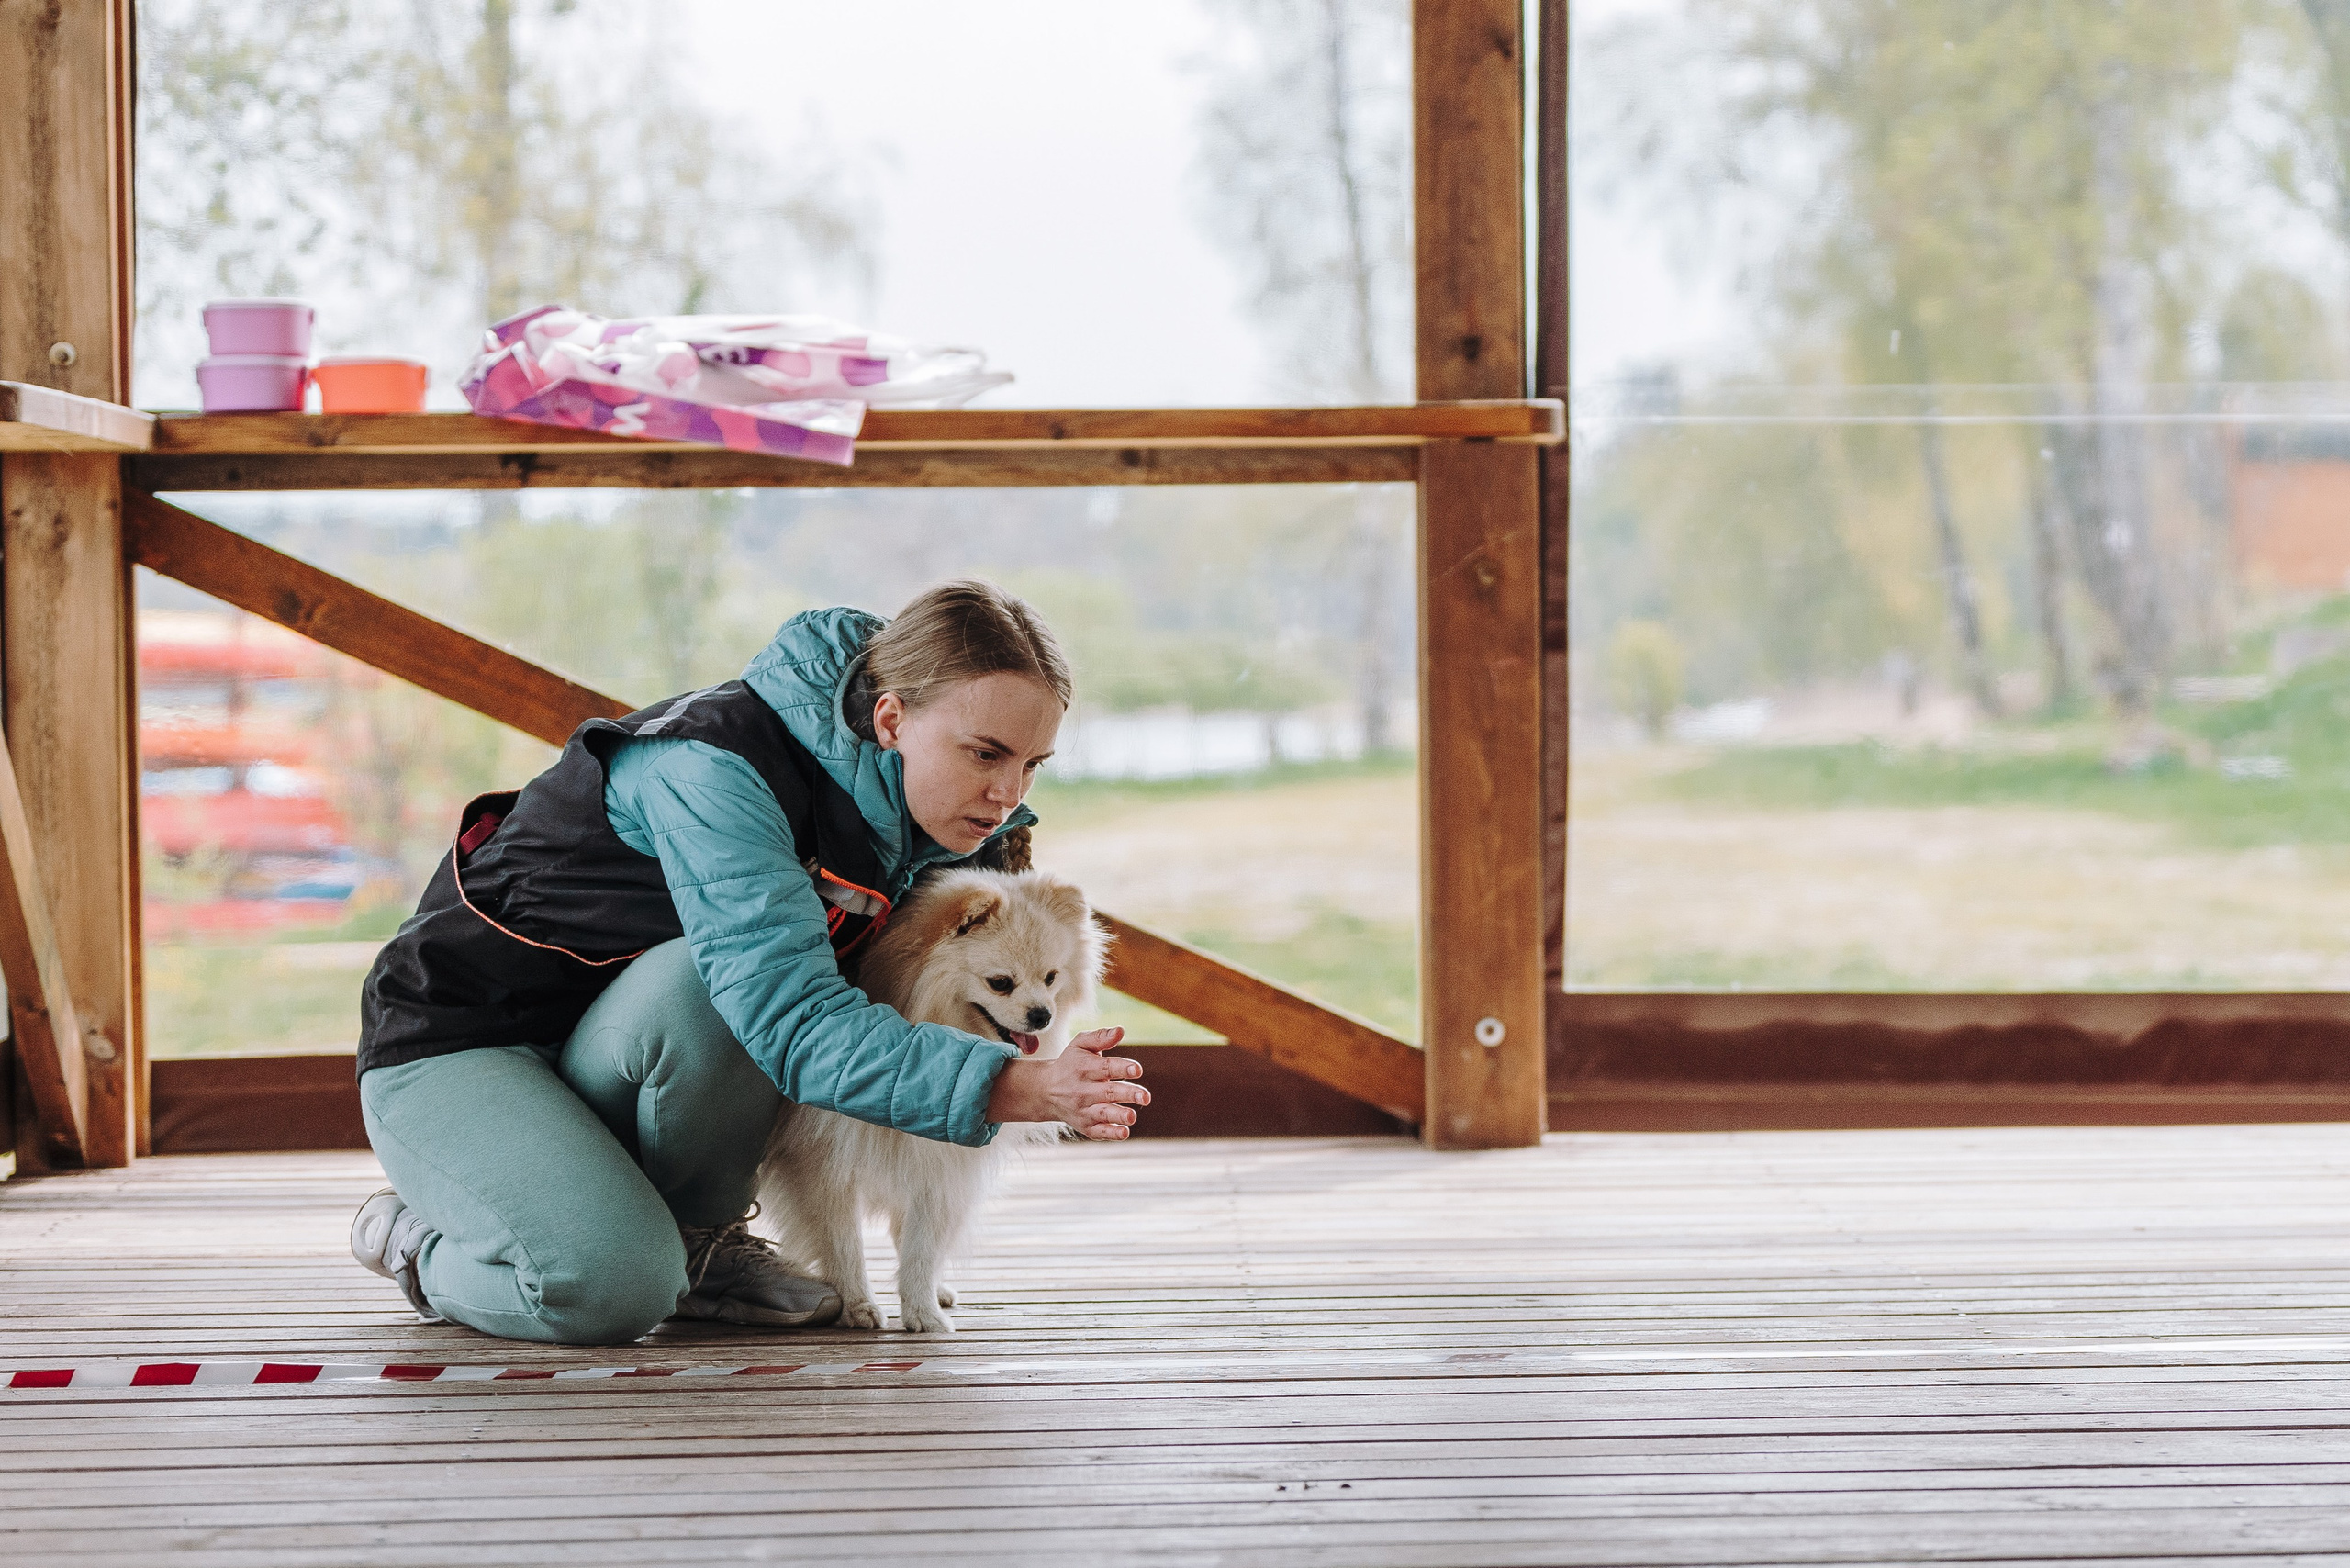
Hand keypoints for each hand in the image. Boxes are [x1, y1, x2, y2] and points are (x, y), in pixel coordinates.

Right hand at [986, 1027, 1148, 1140]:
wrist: (1046, 1091)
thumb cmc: (1070, 1064)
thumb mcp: (1080, 1045)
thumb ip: (1100, 1037)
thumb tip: (1120, 1031)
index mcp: (1084, 1068)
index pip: (1105, 1068)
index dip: (1122, 1068)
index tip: (1137, 1069)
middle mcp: (1083, 1091)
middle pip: (1108, 1092)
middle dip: (1127, 1094)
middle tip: (1145, 1097)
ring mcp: (1084, 1110)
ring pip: (1103, 1114)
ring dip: (1119, 1115)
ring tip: (1132, 1116)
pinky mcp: (1086, 1126)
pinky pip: (1098, 1131)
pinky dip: (1110, 1133)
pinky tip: (1123, 1132)